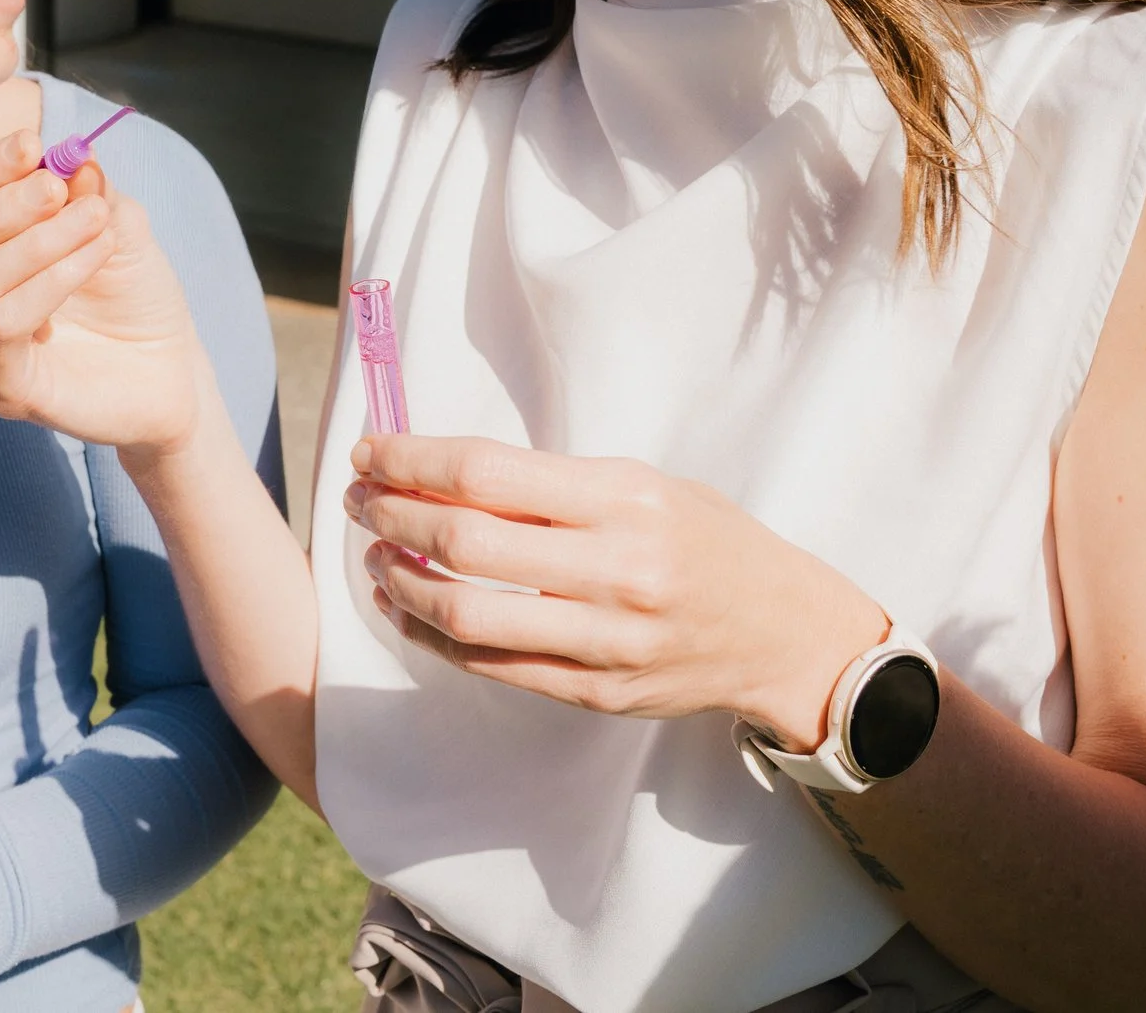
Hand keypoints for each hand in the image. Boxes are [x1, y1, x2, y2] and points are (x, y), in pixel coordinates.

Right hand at [0, 129, 205, 458]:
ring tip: (97, 220)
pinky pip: (4, 326)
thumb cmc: (129, 291)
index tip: (32, 144)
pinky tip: (98, 256)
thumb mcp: (113, 223)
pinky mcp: (3, 391)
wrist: (169, 367)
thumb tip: (73, 154)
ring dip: (36, 244)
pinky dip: (52, 281)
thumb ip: (87, 189)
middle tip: (57, 188)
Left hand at [346, 435, 887, 746]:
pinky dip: (435, 637)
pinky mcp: (595, 692)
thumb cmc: (709, 542)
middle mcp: (615, 569)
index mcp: (625, 499)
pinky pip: (493, 667)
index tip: (373, 452)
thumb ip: (556, 485)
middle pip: (464, 544)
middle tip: (361, 499)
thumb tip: (444, 475)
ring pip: (467, 617)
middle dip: (391, 516)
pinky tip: (409, 611)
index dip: (411, 461)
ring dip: (402, 584)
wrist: (785, 634)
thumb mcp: (646, 485)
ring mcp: (605, 640)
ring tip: (377, 557)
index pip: (486, 473)